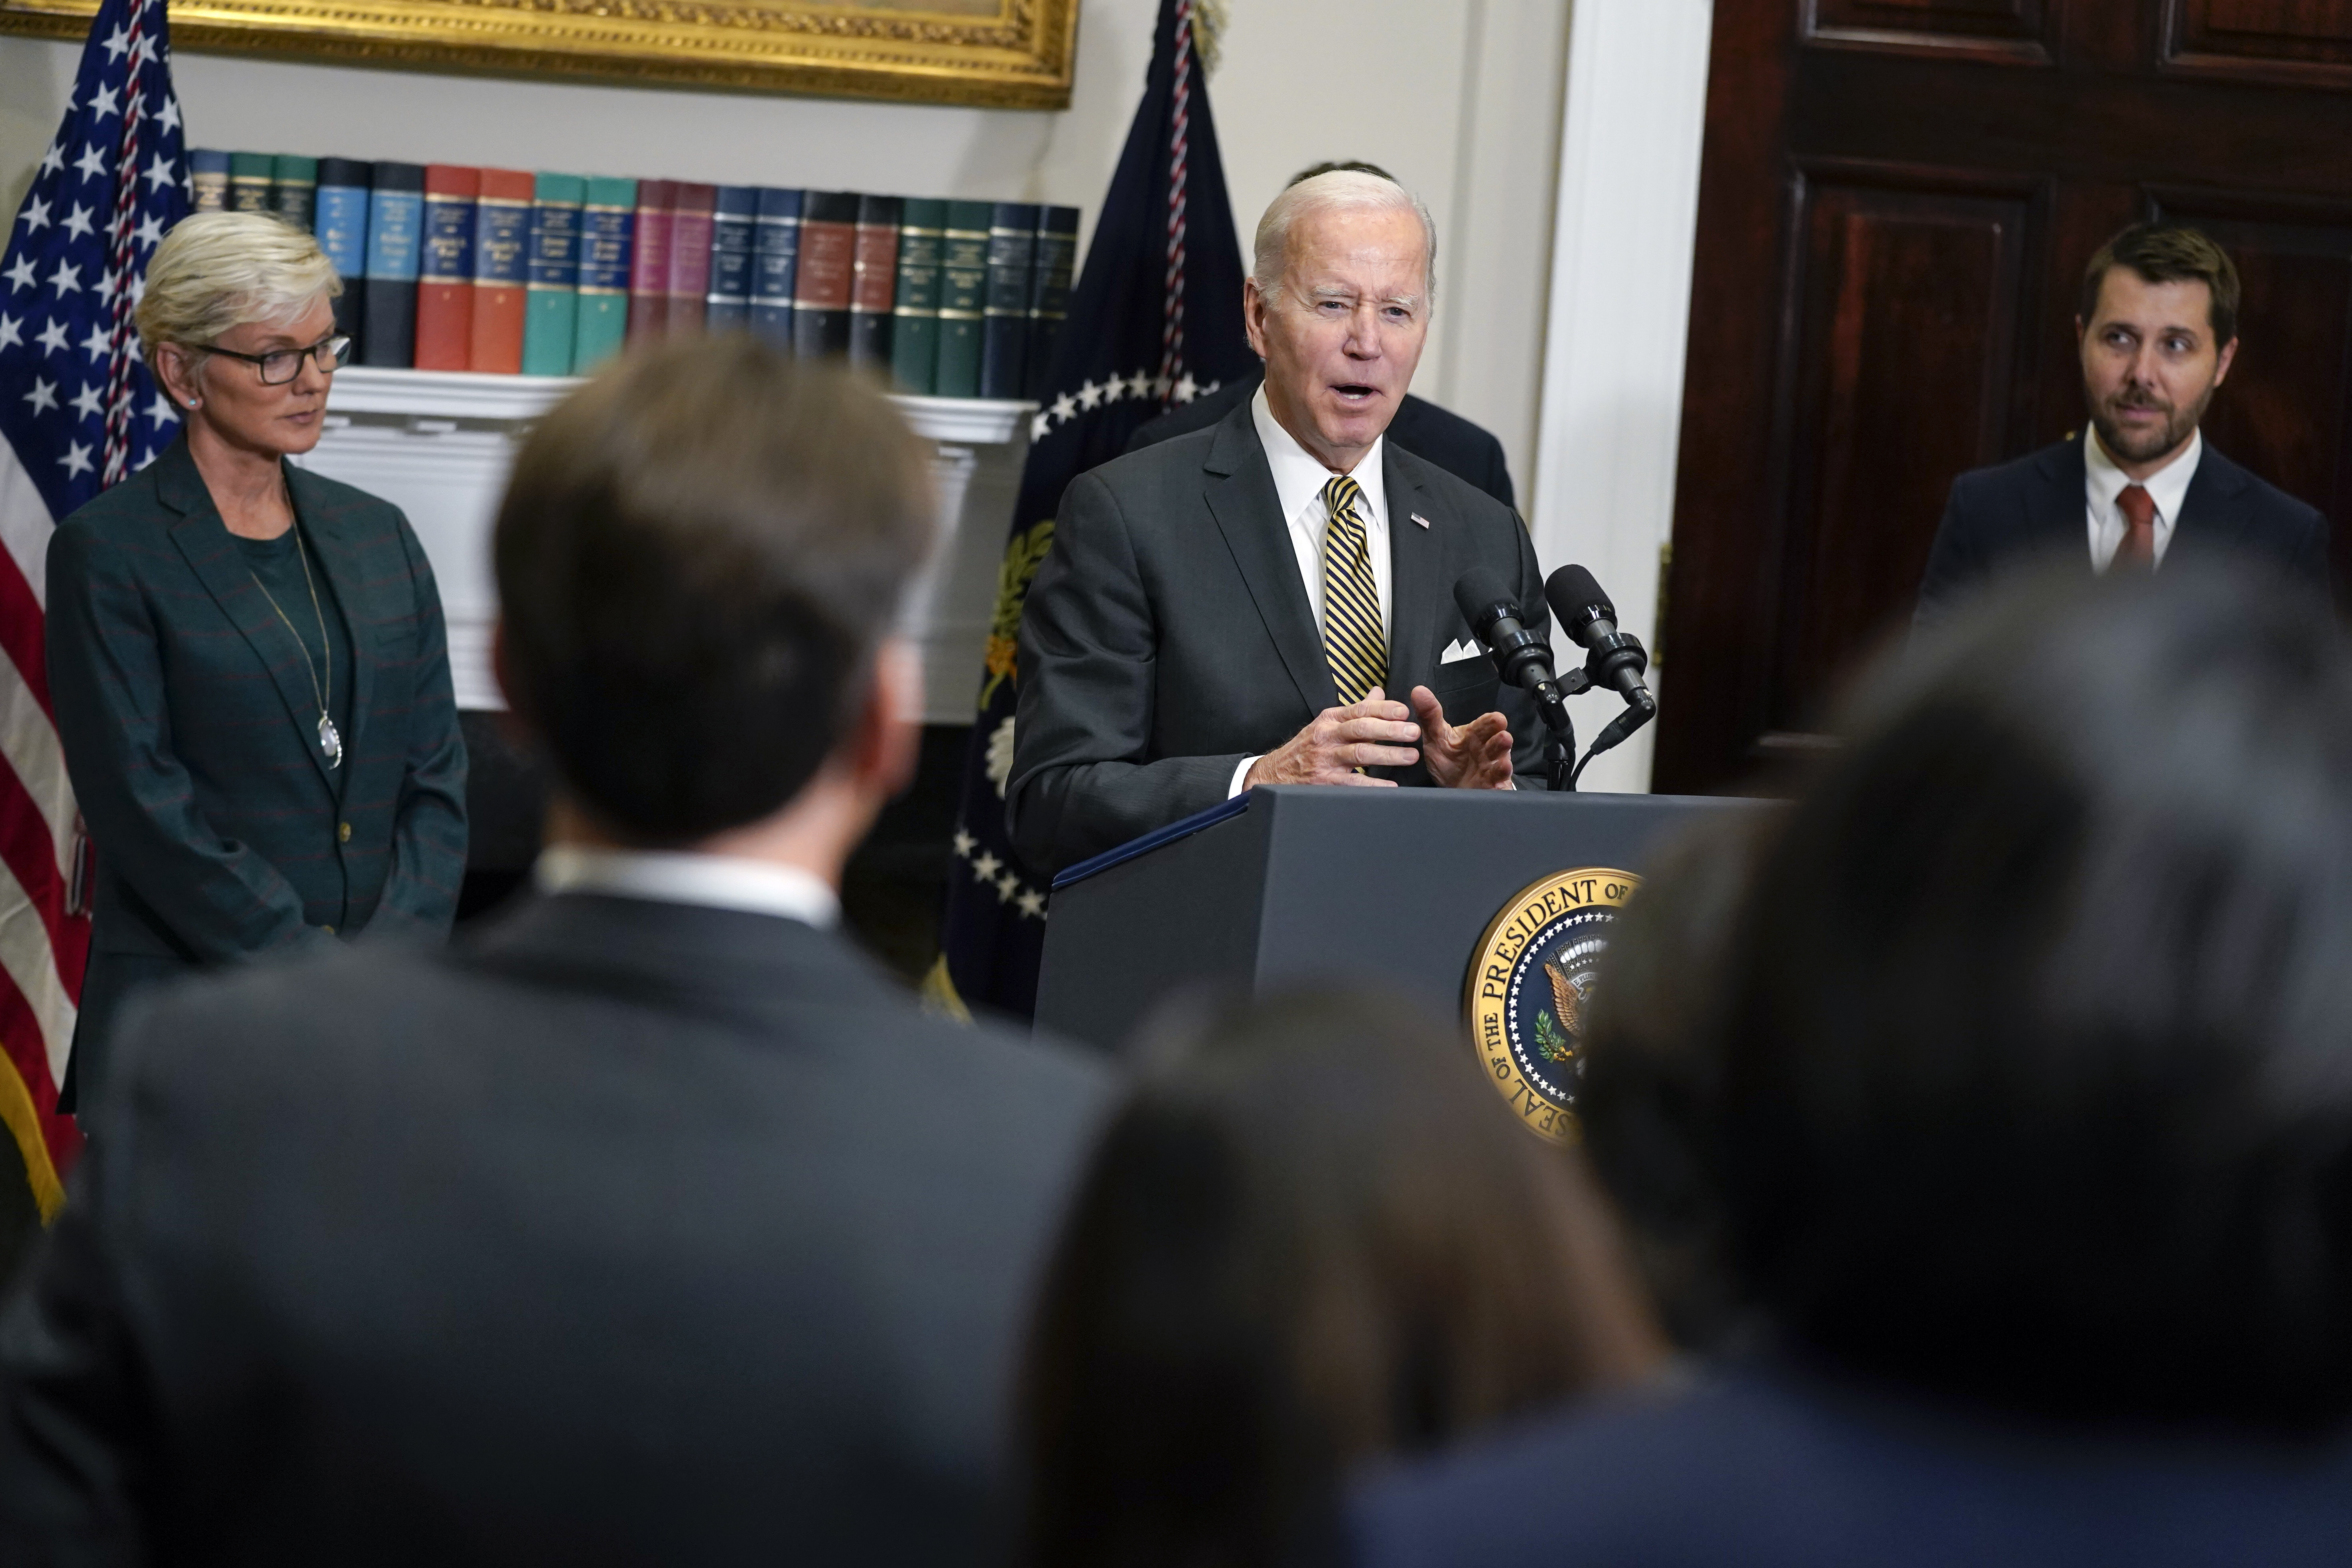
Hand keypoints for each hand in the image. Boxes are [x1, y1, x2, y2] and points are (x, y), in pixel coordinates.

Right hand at [1245, 689, 1419, 787]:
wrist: (1275, 774)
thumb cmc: (1306, 748)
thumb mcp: (1328, 723)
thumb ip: (1356, 710)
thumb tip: (1378, 692)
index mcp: (1330, 720)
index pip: (1360, 710)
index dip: (1384, 710)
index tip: (1404, 711)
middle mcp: (1327, 736)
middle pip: (1362, 729)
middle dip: (1390, 730)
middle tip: (1413, 732)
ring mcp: (1325, 759)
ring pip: (1360, 754)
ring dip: (1388, 755)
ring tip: (1410, 756)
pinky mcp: (1324, 782)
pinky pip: (1352, 783)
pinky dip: (1373, 784)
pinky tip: (1390, 785)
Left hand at [1410, 685, 1514, 789]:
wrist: (1452, 789)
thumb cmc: (1449, 760)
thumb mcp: (1436, 737)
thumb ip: (1429, 716)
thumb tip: (1418, 690)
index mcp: (1475, 735)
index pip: (1486, 725)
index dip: (1491, 723)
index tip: (1497, 719)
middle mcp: (1486, 751)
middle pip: (1497, 744)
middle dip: (1501, 742)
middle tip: (1503, 737)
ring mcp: (1490, 771)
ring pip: (1500, 766)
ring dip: (1502, 764)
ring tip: (1504, 763)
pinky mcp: (1491, 789)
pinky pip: (1498, 787)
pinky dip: (1499, 787)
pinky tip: (1498, 785)